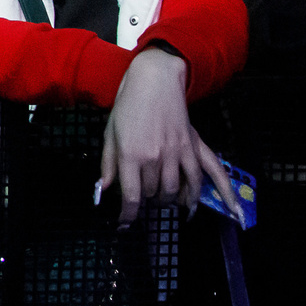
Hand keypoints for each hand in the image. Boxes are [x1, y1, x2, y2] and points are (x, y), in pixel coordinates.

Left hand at [97, 48, 237, 228]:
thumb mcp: (110, 134)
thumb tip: (104, 190)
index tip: (124, 224)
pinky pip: (201, 177)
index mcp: (131, 154)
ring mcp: (176, 153)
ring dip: (166, 200)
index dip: (127, 215)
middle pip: (152, 194)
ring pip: (175, 190)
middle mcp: (155, 157)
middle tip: (141, 198)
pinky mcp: (191, 146)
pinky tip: (191, 206)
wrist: (154, 81)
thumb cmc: (127, 105)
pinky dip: (196, 195)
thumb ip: (108, 164)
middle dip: (145, 201)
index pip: (131, 196)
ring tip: (160, 199)